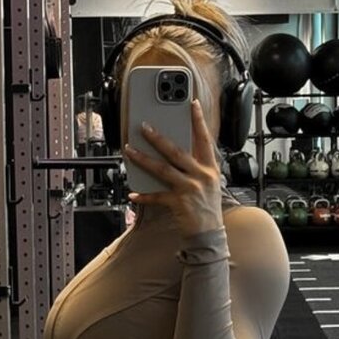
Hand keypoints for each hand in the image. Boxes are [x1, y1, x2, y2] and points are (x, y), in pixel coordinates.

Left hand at [123, 100, 222, 237]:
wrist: (209, 233)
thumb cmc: (207, 207)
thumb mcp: (208, 183)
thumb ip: (195, 167)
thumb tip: (173, 152)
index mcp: (209, 168)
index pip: (205, 139)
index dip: (199, 121)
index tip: (193, 104)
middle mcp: (200, 176)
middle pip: (176, 152)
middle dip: (158, 138)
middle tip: (144, 126)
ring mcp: (189, 189)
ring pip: (162, 169)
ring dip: (144, 159)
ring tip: (129, 150)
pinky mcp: (178, 202)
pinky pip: (156, 196)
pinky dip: (144, 195)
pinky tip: (133, 194)